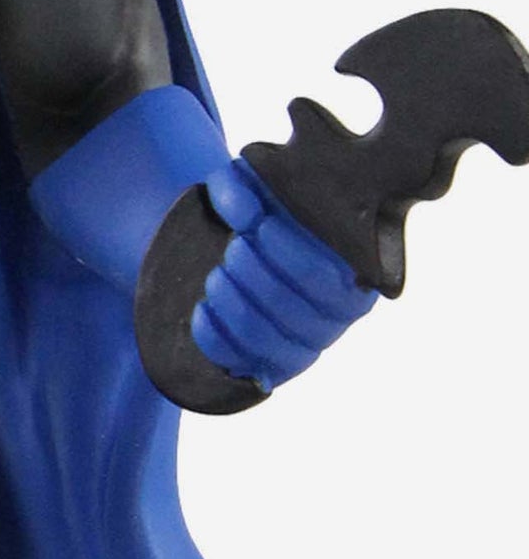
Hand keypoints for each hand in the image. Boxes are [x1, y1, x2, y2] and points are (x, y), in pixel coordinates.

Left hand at [192, 161, 377, 390]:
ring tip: (215, 275)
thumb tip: (248, 215)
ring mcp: (306, 349)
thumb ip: (245, 187)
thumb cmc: (260, 216)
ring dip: (234, 304)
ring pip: (265, 336)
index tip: (259, 226)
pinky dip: (215, 337)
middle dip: (256, 276)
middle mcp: (339, 316)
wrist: (240, 256)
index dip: (289, 253)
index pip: (324, 274)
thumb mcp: (251, 187)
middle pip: (293, 307)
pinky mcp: (270, 371)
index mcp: (358, 271)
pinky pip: (239, 363)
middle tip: (233, 249)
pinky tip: (201, 309)